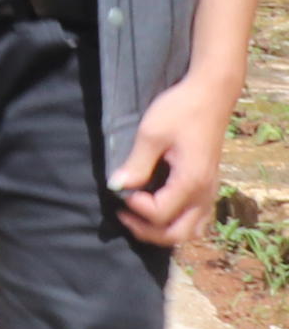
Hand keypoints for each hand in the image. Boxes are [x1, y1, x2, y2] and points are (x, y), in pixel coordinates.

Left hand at [113, 78, 238, 247]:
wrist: (210, 95)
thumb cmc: (180, 110)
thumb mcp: (152, 133)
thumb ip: (136, 164)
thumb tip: (117, 186)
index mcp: (191, 182)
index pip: (159, 214)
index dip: (135, 208)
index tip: (120, 189)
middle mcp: (204, 193)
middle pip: (177, 234)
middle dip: (147, 232)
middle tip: (123, 214)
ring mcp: (210, 192)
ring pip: (191, 231)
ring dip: (163, 232)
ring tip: (139, 216)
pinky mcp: (209, 186)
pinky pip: (197, 220)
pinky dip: (178, 223)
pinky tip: (158, 210)